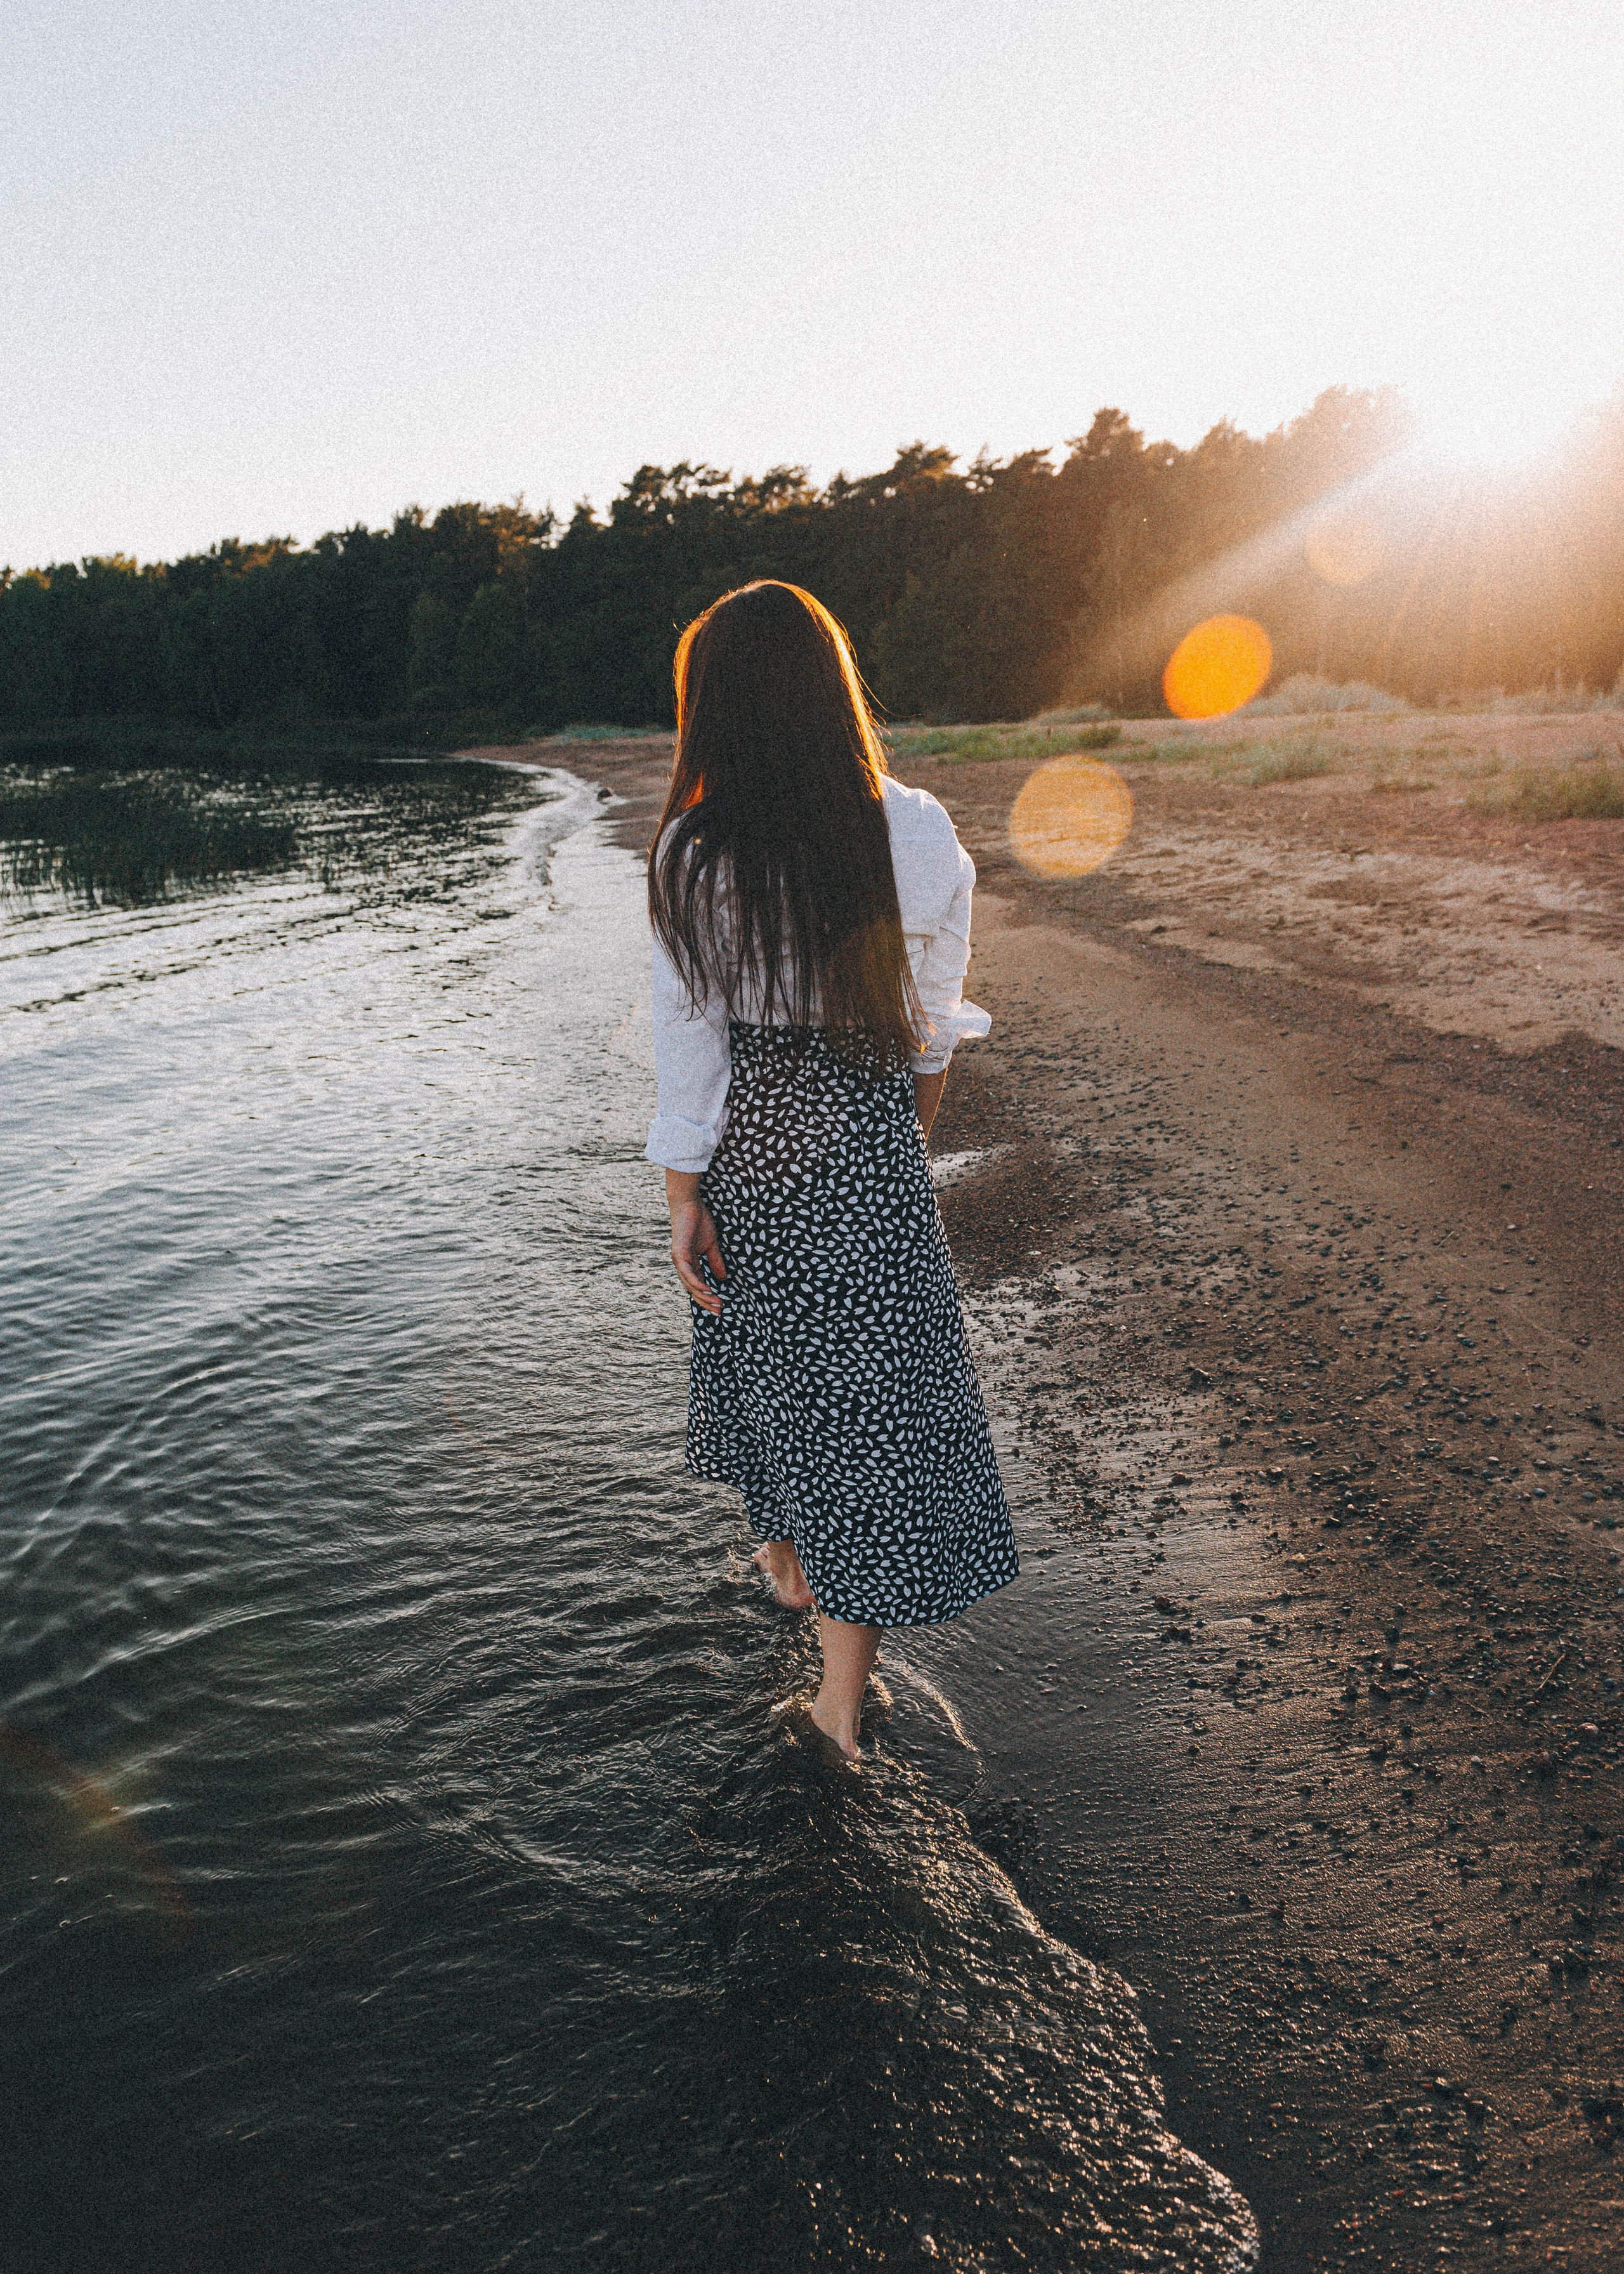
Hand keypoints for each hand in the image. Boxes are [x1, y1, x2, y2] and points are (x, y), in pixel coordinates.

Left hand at [667, 1183, 725, 1313]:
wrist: (689, 1204)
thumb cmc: (698, 1221)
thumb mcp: (711, 1245)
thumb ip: (715, 1262)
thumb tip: (723, 1279)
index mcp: (689, 1263)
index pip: (698, 1285)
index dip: (707, 1297)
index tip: (720, 1307)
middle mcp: (682, 1265)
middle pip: (692, 1289)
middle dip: (706, 1302)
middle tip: (719, 1311)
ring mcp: (679, 1260)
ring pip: (690, 1284)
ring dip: (703, 1295)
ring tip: (716, 1303)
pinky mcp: (679, 1253)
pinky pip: (688, 1273)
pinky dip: (697, 1283)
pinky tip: (706, 1290)